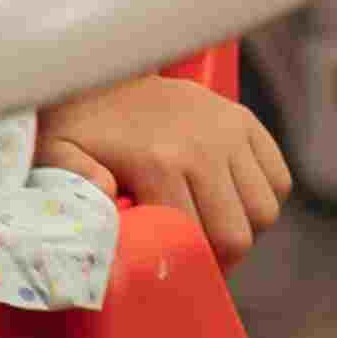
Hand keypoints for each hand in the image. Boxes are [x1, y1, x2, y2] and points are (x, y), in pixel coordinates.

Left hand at [33, 75, 289, 259]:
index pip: (196, 242)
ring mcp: (229, 131)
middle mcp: (203, 146)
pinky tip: (230, 199)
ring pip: (263, 211)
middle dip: (218, 256)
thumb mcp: (58, 152)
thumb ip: (74, 180)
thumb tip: (106, 194)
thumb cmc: (80, 123)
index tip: (175, 268)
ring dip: (242, 228)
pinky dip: (261, 197)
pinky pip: (278, 180)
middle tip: (197, 256)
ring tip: (211, 226)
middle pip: (237, 234)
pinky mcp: (245, 120)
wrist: (104, 69)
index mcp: (159, 162)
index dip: (187, 265)